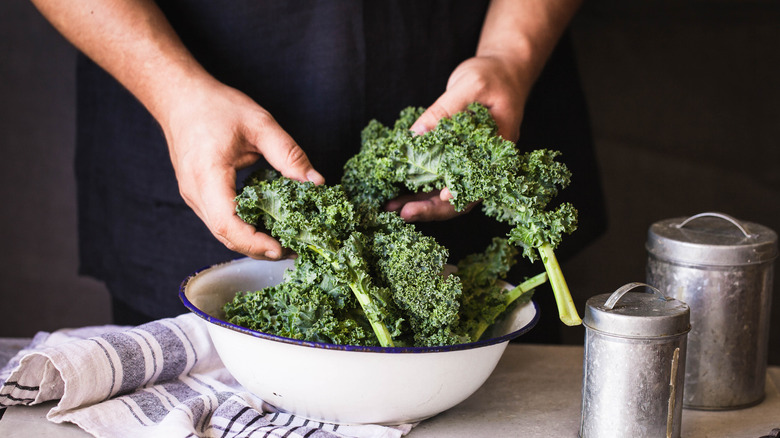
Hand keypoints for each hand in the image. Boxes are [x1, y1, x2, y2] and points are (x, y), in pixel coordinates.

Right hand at [162, 79, 323, 259]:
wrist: (179, 98)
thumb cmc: (215, 106)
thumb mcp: (259, 124)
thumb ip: (289, 154)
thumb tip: (315, 182)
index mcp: (207, 175)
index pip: (228, 223)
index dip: (254, 242)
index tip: (281, 249)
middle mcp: (195, 193)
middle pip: (226, 236)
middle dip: (259, 248)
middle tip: (294, 249)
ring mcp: (193, 197)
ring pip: (222, 232)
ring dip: (252, 241)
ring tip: (285, 241)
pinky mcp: (198, 197)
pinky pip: (220, 221)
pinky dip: (243, 229)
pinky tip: (267, 225)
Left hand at [393, 55, 530, 220]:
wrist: (501, 70)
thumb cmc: (492, 76)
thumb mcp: (470, 86)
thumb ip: (444, 110)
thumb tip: (416, 134)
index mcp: (497, 151)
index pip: (480, 181)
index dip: (461, 193)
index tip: (442, 196)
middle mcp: (485, 164)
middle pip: (461, 197)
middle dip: (431, 208)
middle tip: (404, 213)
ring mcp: (469, 163)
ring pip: (446, 193)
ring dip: (419, 202)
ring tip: (392, 207)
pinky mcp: (455, 157)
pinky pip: (436, 177)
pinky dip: (417, 186)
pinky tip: (397, 193)